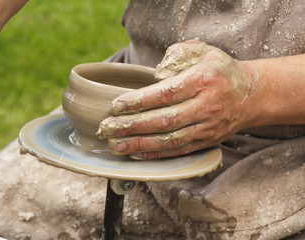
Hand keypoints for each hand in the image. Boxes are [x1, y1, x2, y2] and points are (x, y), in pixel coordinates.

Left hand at [97, 40, 258, 159]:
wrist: (252, 95)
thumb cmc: (221, 72)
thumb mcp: (204, 52)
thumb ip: (179, 54)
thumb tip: (156, 71)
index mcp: (203, 81)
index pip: (166, 94)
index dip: (139, 102)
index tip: (116, 106)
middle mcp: (206, 106)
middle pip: (164, 120)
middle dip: (132, 126)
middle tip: (107, 129)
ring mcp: (207, 127)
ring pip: (169, 140)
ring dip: (140, 145)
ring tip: (115, 145)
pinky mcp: (206, 141)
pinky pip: (178, 150)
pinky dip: (156, 154)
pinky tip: (136, 154)